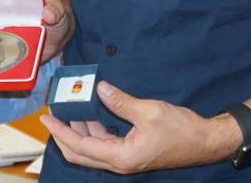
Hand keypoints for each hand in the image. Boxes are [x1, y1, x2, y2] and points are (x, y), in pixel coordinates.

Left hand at [39, 81, 240, 173]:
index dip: (61, 131)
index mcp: (121, 156)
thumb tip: (99, 88)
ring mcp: (125, 160)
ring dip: (80, 131)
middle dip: (64, 134)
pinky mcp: (131, 154)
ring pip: (91, 149)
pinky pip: (104, 145)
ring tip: (71, 109)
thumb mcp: (149, 111)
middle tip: (53, 115)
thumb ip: (121, 101)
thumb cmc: (180, 129)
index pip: (81, 146)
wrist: (204, 142)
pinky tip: (93, 114)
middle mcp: (119, 162)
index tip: (47, 118)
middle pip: (81, 153)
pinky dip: (95, 131)